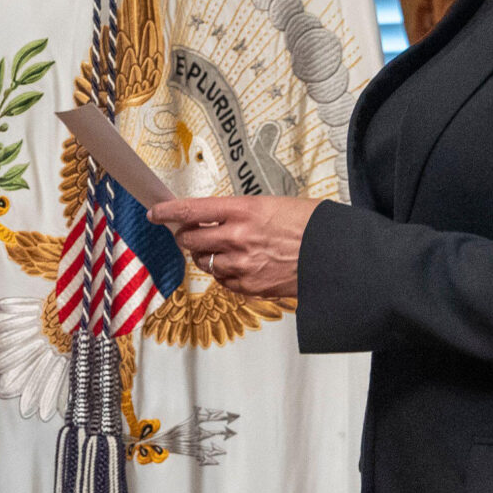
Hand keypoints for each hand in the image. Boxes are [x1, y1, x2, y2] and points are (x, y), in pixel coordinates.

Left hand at [145, 195, 320, 300]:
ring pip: (204, 262)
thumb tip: (214, 218)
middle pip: (191, 239)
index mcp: (245, 210)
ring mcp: (243, 264)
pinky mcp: (250, 286)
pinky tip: (238, 266)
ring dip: (206, 255)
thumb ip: (241, 213)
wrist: (337, 256)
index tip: (155, 212)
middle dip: (186, 235)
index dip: (168, 211)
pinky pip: (222, 281)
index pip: (192, 209)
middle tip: (190, 233)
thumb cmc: (312, 226)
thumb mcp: (274, 205)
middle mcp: (239, 237)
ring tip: (223, 249)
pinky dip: (224, 274)